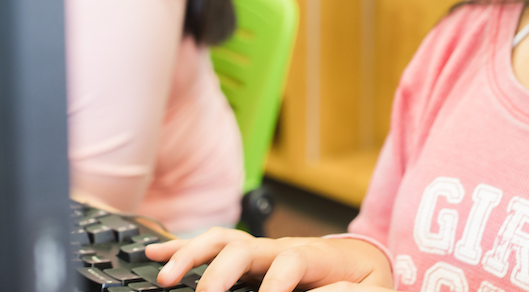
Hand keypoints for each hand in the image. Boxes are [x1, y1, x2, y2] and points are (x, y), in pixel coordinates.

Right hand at [146, 227, 392, 291]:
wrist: (361, 262)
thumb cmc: (365, 281)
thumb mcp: (373, 290)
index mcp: (315, 257)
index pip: (291, 261)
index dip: (277, 283)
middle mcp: (282, 247)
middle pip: (244, 247)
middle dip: (219, 270)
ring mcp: (262, 250)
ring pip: (221, 241)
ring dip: (191, 255)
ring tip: (166, 274)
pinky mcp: (248, 257)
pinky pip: (212, 247)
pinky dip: (182, 249)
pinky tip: (155, 254)